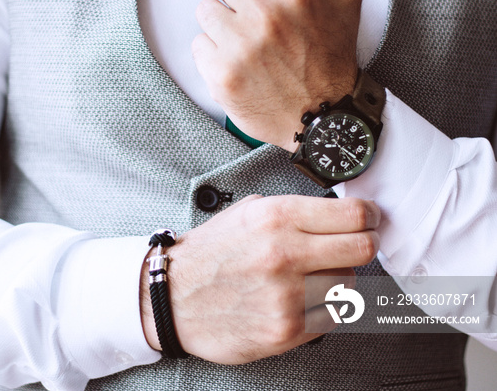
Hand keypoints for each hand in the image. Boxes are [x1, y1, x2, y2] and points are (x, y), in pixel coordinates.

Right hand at [140, 195, 379, 362]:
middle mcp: (283, 254)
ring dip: (338, 278)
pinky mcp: (285, 331)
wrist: (171, 297)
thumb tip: (338, 213)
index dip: (371, 216)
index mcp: (275, 218)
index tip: (371, 219)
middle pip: (362, 249)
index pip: (353, 215)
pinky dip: (323, 308)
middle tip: (356, 245)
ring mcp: (286, 296)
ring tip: (311, 276)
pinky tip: (301, 300)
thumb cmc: (210, 253)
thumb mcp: (245, 213)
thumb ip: (292, 210)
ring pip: (350, 284)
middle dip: (364, 244)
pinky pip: (332, 317)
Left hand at [192, 0, 362, 152]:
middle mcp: (266, 14)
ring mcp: (240, 46)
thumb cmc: (333, 52)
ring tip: (249, 43)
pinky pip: (198, 45)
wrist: (326, 115)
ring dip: (223, 24)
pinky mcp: (222, 75)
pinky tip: (242, 65)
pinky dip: (216, 55)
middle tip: (257, 17)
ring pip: (205, 10)